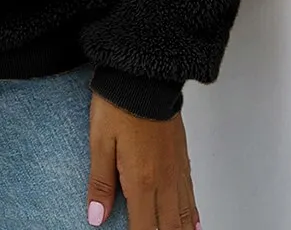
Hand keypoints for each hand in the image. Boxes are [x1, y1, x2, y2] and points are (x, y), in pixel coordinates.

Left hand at [87, 90, 198, 229]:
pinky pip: (191, 195)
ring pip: (185, 215)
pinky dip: (192, 215)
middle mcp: (163, 180)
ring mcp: (176, 169)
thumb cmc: (119, 104)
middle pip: (169, 226)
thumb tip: (96, 217)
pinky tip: (193, 222)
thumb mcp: (99, 142)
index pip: (143, 228)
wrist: (144, 76)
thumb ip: (100, 182)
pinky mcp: (182, 157)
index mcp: (141, 180)